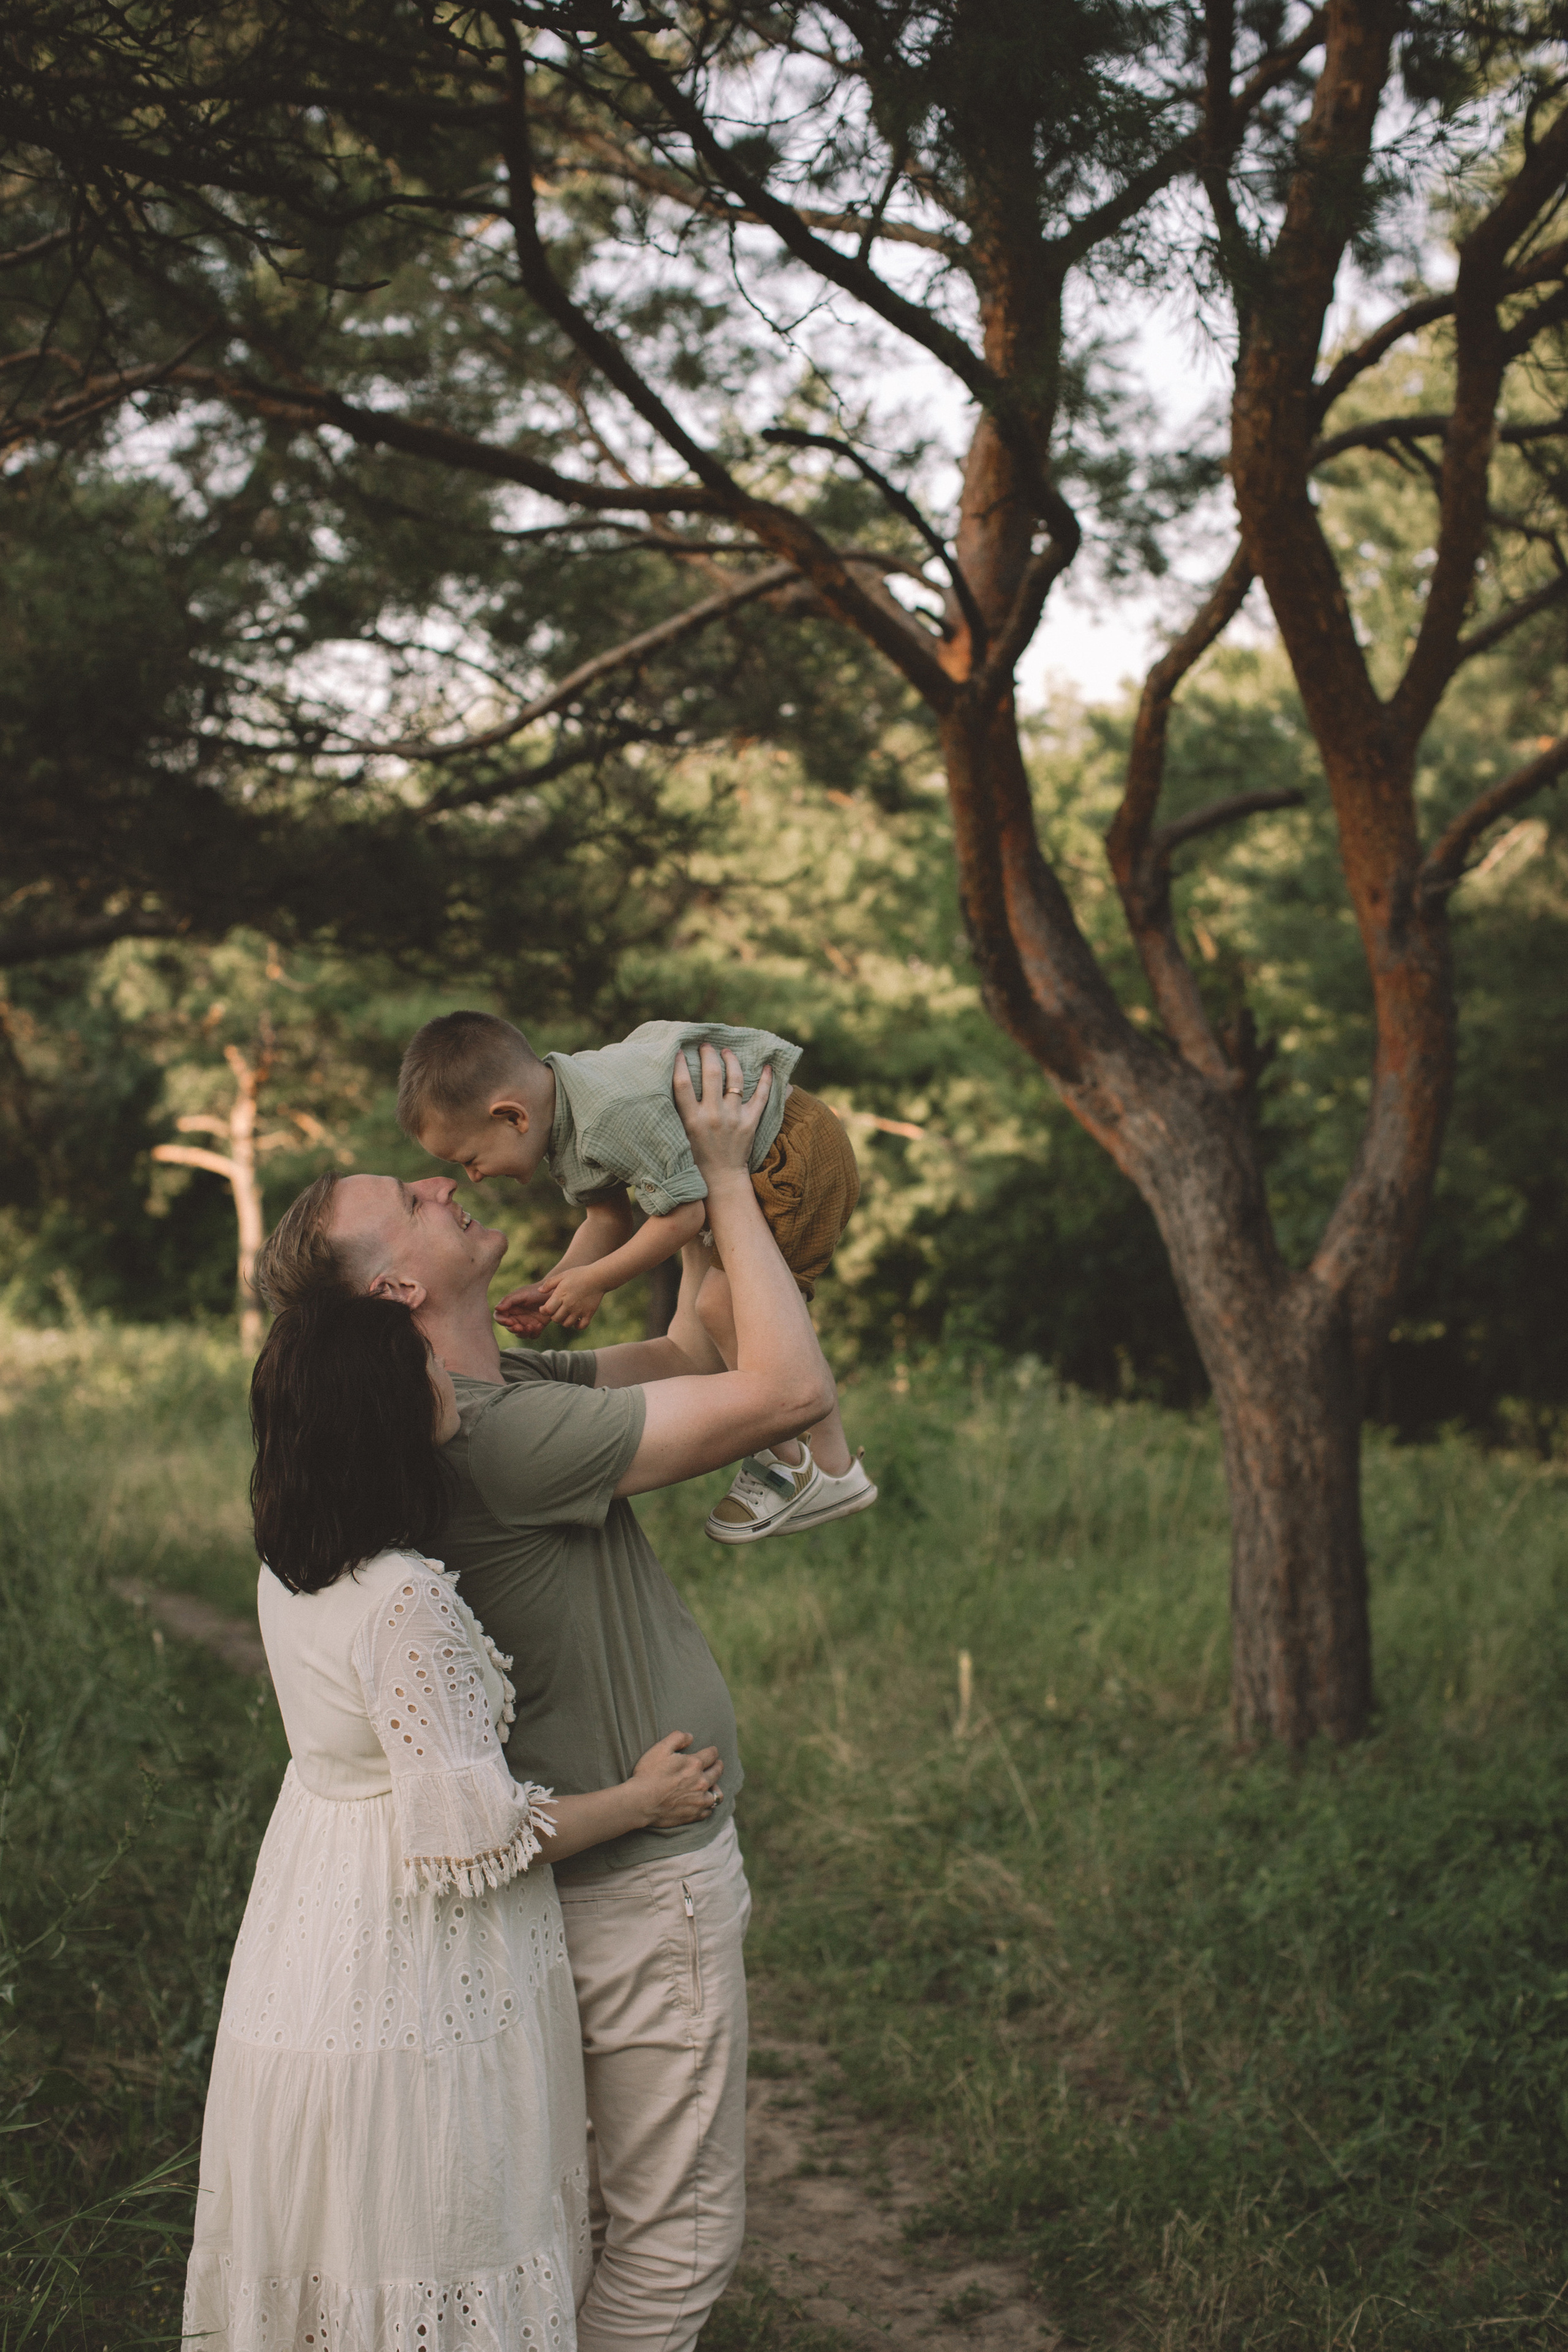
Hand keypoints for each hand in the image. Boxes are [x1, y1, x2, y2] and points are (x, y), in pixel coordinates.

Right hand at [493, 1282, 552, 1337]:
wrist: (553, 1293)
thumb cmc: (535, 1291)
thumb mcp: (521, 1294)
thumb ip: (508, 1301)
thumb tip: (496, 1308)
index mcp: (509, 1307)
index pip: (499, 1317)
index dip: (502, 1321)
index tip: (510, 1322)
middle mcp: (516, 1316)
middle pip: (509, 1328)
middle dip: (514, 1329)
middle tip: (520, 1327)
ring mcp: (526, 1322)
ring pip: (520, 1334)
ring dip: (524, 1333)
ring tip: (531, 1326)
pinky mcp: (536, 1327)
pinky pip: (532, 1335)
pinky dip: (535, 1333)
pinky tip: (540, 1325)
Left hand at [537, 1265, 605, 1331]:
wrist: (598, 1277)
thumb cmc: (579, 1274)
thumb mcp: (562, 1275)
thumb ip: (549, 1283)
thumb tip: (539, 1291)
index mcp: (561, 1295)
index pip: (547, 1310)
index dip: (544, 1310)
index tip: (545, 1307)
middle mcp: (569, 1305)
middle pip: (556, 1319)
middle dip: (553, 1316)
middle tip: (556, 1310)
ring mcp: (579, 1310)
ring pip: (567, 1324)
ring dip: (564, 1321)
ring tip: (566, 1314)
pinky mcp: (589, 1314)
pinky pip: (581, 1326)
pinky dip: (577, 1326)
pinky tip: (576, 1319)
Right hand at [628, 1730, 723, 1828]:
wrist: (640, 1802)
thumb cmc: (648, 1774)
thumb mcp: (660, 1749)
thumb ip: (677, 1738)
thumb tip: (690, 1736)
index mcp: (694, 1764)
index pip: (711, 1755)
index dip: (713, 1751)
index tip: (713, 1751)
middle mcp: (701, 1782)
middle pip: (717, 1772)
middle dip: (718, 1766)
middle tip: (718, 1765)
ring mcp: (699, 1800)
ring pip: (717, 1794)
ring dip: (716, 1788)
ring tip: (714, 1786)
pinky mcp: (693, 1815)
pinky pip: (709, 1811)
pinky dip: (708, 1806)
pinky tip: (704, 1803)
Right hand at [673, 1043, 770, 1180]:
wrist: (720, 1179)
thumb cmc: (695, 1156)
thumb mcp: (680, 1134)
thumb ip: (679, 1111)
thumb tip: (674, 1082)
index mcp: (691, 1119)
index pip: (682, 1083)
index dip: (678, 1063)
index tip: (678, 1049)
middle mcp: (712, 1116)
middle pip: (710, 1074)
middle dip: (707, 1054)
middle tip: (705, 1045)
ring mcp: (734, 1118)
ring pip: (735, 1079)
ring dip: (731, 1060)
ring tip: (726, 1051)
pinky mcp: (751, 1123)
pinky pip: (762, 1096)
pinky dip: (767, 1080)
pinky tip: (767, 1067)